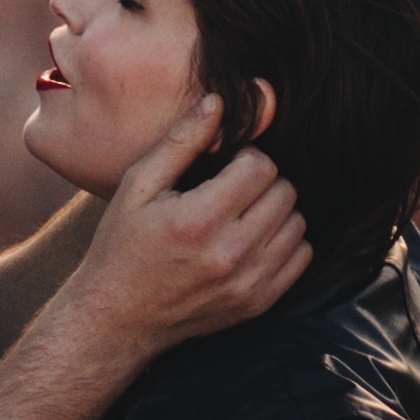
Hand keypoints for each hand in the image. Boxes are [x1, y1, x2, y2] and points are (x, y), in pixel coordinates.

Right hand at [62, 99, 304, 350]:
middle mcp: (230, 253)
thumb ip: (181, 141)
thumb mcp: (138, 186)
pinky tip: (255, 238)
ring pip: (297, 223)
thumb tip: (218, 103)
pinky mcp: (258, 303)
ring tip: (244, 213)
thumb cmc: (123, 245)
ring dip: (276, 210)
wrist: (118, 316)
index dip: (246, 157)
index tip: (227, 166)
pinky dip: (286, 242)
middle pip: (284, 192)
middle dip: (263, 180)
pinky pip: (301, 257)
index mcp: (198, 219)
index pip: (260, 167)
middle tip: (234, 188)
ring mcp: (248, 283)